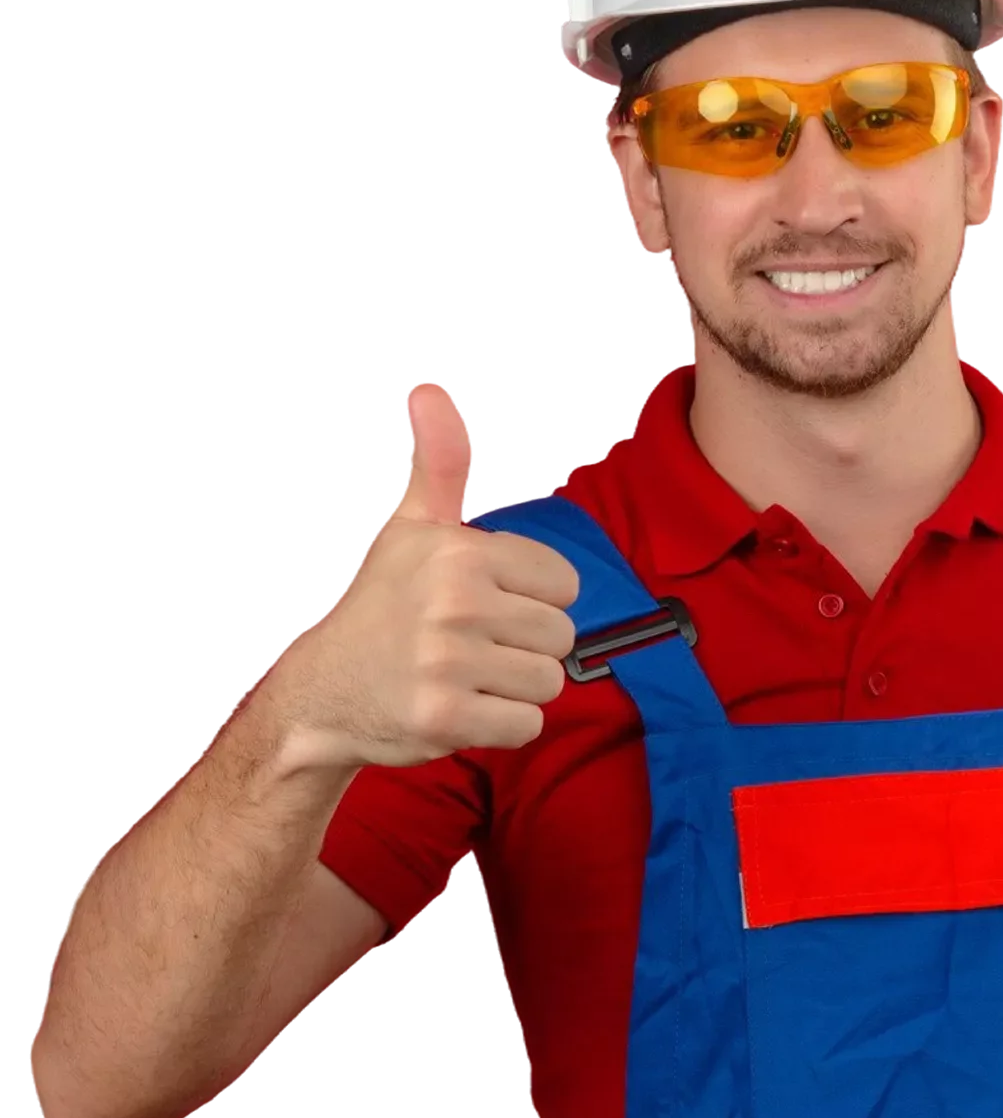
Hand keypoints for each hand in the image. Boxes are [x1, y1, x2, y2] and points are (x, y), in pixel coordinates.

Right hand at [272, 383, 580, 770]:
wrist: (322, 692)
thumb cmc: (382, 608)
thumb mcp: (409, 530)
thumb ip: (436, 466)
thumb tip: (430, 391)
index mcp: (459, 552)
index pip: (564, 585)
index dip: (531, 600)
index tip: (485, 606)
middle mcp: (455, 603)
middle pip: (560, 636)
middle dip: (524, 647)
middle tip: (471, 648)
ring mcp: (449, 663)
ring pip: (548, 682)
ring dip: (514, 688)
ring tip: (466, 677)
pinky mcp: (446, 719)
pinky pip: (526, 725)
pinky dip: (501, 726)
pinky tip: (461, 709)